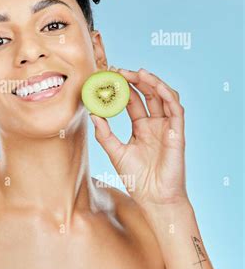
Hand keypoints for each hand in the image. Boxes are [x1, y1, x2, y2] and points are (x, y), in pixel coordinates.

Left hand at [89, 68, 187, 208]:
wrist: (153, 198)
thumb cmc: (136, 178)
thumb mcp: (115, 152)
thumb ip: (104, 134)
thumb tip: (92, 113)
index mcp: (141, 127)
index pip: (132, 100)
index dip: (122, 87)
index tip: (108, 75)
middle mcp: (155, 124)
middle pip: (147, 94)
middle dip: (134, 79)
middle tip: (119, 70)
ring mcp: (167, 127)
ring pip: (163, 96)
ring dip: (152, 82)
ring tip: (136, 72)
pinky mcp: (177, 133)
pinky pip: (176, 109)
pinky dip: (167, 94)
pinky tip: (155, 85)